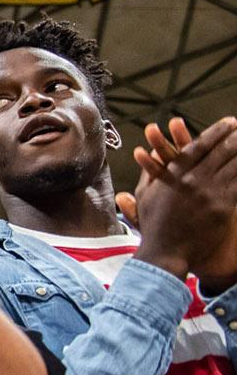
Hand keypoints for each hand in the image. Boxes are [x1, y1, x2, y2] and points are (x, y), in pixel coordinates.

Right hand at [132, 117, 236, 289]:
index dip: (216, 132)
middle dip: (235, 137)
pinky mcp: (223, 207)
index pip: (199, 146)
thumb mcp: (145, 195)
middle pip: (220, 152)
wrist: (166, 251)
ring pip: (233, 166)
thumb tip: (149, 152)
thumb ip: (150, 172)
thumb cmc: (153, 225)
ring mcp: (209, 193)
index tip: (227, 123)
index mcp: (174, 174)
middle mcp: (193, 180)